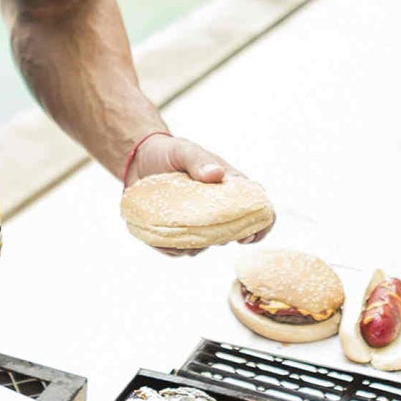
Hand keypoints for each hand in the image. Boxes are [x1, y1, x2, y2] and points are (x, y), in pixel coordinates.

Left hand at [124, 133, 274, 255]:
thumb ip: (198, 160)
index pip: (257, 209)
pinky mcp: (178, 232)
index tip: (248, 236)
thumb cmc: (169, 152)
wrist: (139, 160)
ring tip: (174, 232)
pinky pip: (179, 249)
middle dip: (220, 239)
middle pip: (232, 234)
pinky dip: (171, 248)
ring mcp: (198, 223)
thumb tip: (217, 174)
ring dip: (193, 246)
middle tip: (203, 233)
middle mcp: (218, 210)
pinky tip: (160, 237)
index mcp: (230, 189)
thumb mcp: (183, 150)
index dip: (260, 226)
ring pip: (205, 246)